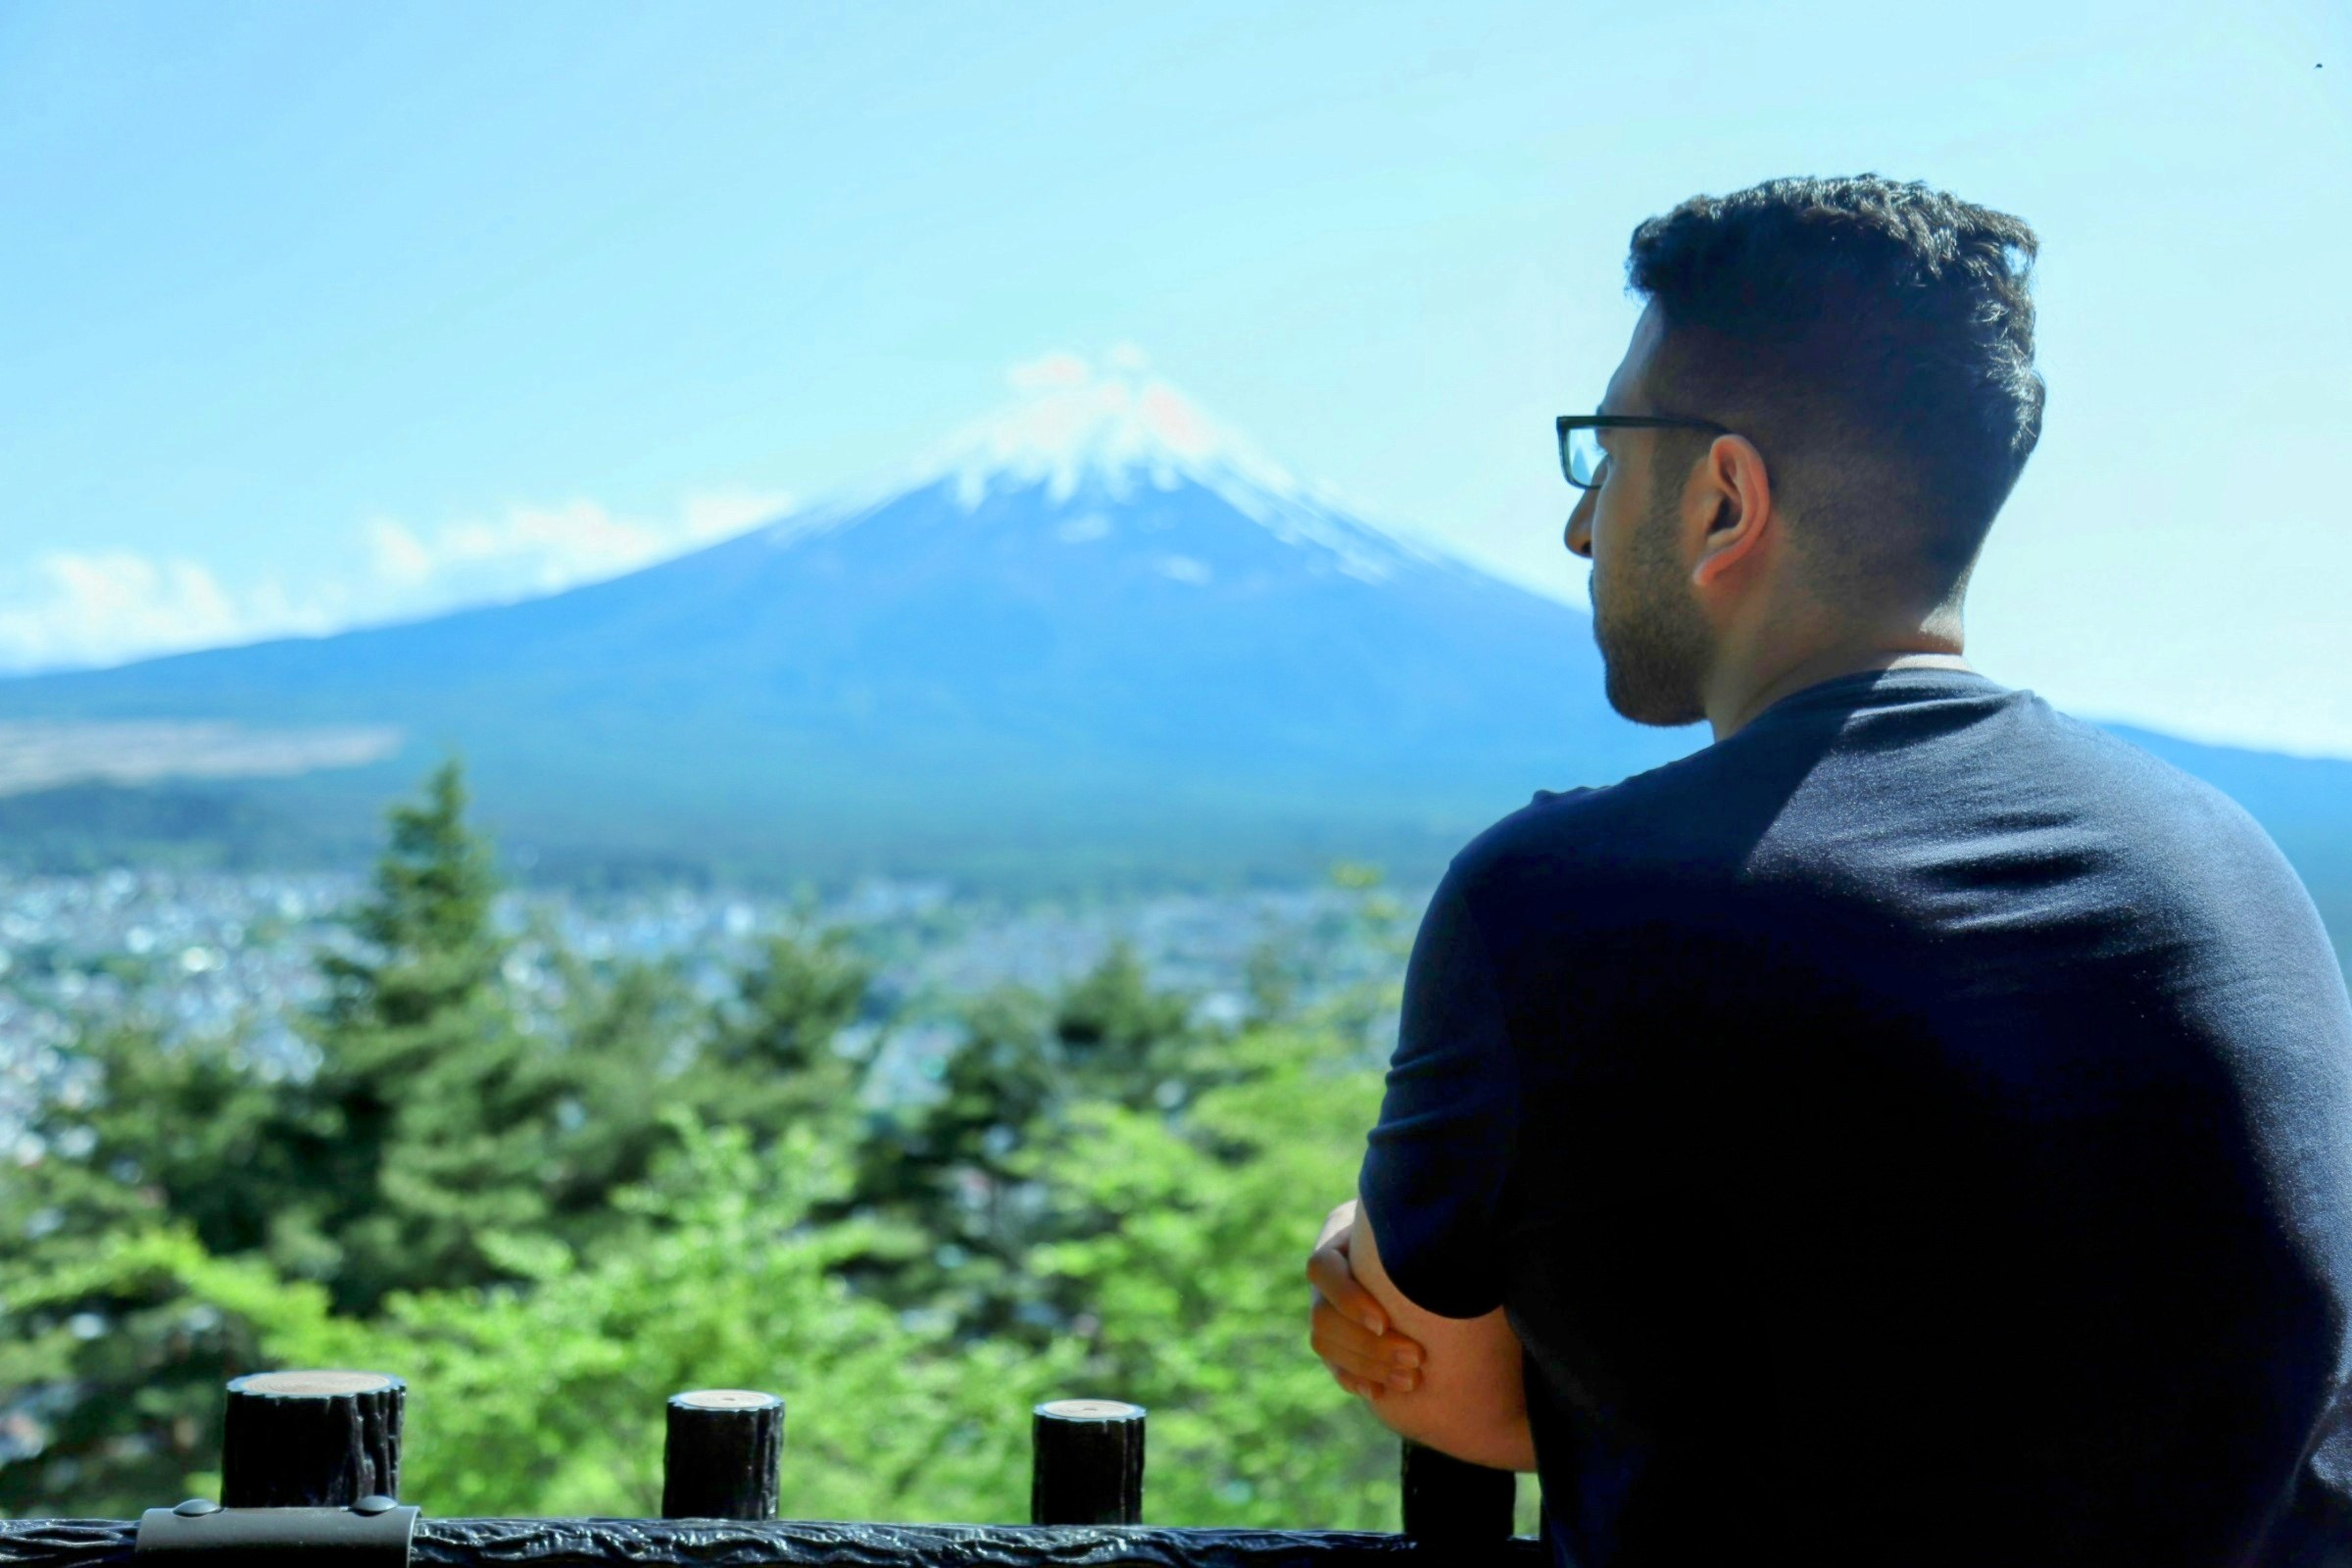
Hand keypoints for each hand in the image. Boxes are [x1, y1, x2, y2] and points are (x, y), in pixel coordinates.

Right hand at [1307, 1197, 1426, 1398]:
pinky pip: (1334, 1364)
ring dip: (1367, 1365)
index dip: (1347, 1299)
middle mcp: (1326, 1276)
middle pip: (1323, 1316)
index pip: (1322, 1269)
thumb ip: (1423, 1232)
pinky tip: (1381, 1392)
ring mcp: (1326, 1308)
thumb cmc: (1427, 1225)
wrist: (1421, 1242)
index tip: (1385, 1321)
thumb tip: (1452, 1246)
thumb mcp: (1421, 1220)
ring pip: (1325, 1344)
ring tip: (1411, 1380)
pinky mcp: (1337, 1337)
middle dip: (1368, 1344)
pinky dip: (1356, 1379)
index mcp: (1338, 1238)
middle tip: (1416, 1358)